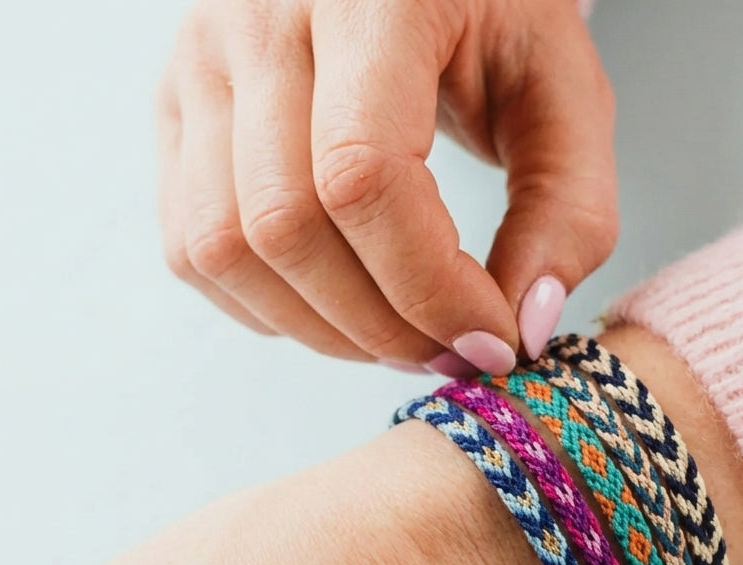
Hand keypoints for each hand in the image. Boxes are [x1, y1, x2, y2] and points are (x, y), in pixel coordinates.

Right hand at [158, 0, 616, 372]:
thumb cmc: (486, 15)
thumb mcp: (563, 93)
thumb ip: (568, 211)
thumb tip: (521, 332)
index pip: (362, 177)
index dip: (427, 288)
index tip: (489, 340)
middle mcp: (257, 17)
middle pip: (284, 226)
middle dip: (376, 325)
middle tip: (446, 352)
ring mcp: (198, 65)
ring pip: (224, 249)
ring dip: (319, 328)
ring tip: (395, 336)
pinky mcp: (174, 112)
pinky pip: (193, 250)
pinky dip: (267, 306)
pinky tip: (333, 304)